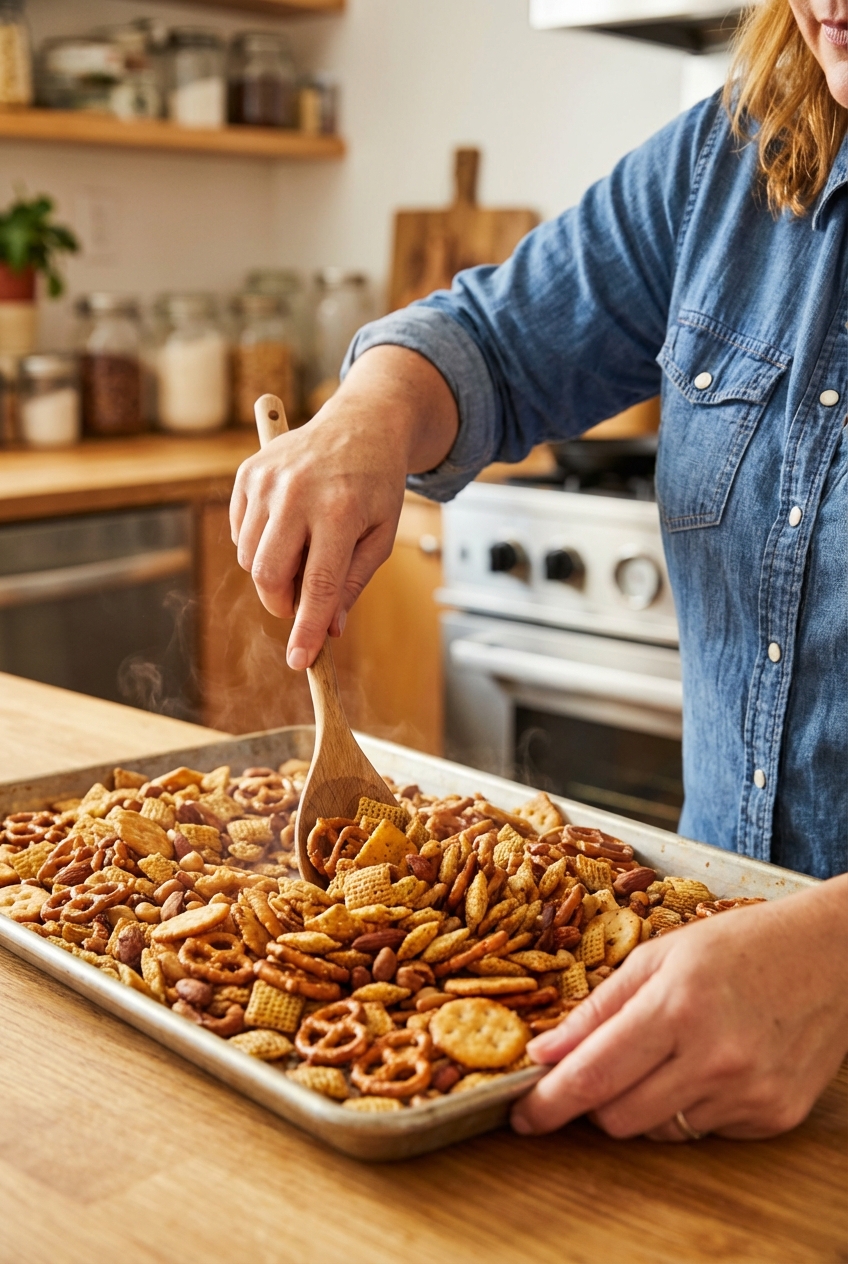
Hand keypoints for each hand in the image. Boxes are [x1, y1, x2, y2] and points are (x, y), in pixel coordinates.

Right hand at [230, 346, 457, 668]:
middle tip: (301, 604)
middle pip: (268, 575)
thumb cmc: (376, 484)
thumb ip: (354, 583)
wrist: (362, 424)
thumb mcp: (382, 536)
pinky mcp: (248, 474)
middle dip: (282, 604)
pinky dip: (259, 546)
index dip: (307, 629)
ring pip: (249, 558)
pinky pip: (240, 533)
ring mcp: (267, 480)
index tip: (301, 661)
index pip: (317, 586)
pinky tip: (287, 528)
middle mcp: (298, 493)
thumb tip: (330, 630)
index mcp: (340, 511)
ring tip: (304, 551)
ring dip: (272, 574)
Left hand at [511, 874, 847, 1140]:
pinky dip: (690, 1106)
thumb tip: (546, 1053)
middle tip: (595, 1071)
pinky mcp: (775, 1117)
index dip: (549, 1103)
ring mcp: (749, 1093)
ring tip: (666, 1054)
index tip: (520, 1115)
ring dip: (641, 1103)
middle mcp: (715, 1057)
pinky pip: (704, 1132)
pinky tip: (710, 1064)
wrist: (833, 957)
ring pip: (659, 1130)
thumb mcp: (659, 956)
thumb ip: (598, 1009)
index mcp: (678, 1005)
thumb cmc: (740, 945)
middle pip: (619, 1118)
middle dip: (592, 1103)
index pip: (595, 1074)